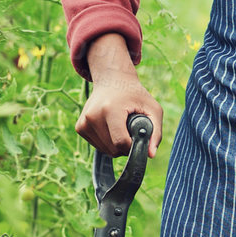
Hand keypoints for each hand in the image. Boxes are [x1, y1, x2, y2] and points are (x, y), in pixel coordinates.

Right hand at [76, 33, 162, 155]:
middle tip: (132, 130)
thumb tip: (151, 155)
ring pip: (105, 150)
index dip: (133, 146)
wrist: (112, 80)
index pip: (121, 142)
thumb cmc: (135, 95)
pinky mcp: (80, 127)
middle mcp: (92, 116)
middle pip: (113, 149)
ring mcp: (83, 122)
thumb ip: (155, 132)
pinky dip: (108, 142)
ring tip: (122, 127)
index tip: (139, 138)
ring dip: (117, 145)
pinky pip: (98, 146)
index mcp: (109, 110)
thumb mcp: (152, 109)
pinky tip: (112, 128)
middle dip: (126, 146)